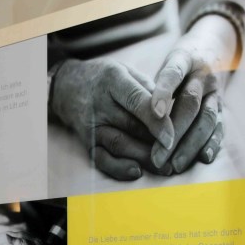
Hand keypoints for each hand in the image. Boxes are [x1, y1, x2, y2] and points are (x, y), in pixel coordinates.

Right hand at [50, 58, 171, 179]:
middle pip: (130, 126)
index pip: (137, 101)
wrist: (67, 86)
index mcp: (114, 79)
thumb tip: (173, 114)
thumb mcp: (127, 72)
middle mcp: (100, 102)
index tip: (172, 138)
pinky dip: (118, 168)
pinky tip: (136, 172)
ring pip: (118, 144)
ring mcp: (91, 123)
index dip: (155, 121)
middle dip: (155, 144)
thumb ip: (149, 90)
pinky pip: (101, 158)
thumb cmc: (107, 79)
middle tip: (177, 157)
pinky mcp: (86, 140)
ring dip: (142, 158)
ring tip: (163, 169)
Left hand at [149, 14, 237, 174]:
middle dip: (174, 132)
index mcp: (184, 58)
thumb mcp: (162, 65)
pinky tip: (203, 158)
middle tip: (157, 158)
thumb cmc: (176, 63)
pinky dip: (212, 143)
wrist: (212, 47)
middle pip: (190, 103)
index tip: (154, 114)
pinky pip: (219, 126)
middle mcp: (203, 75)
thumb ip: (151, 86)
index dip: (164, 93)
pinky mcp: (222, 106)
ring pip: (206, 118)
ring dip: (190, 143)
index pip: (173, 73)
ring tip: (175, 164)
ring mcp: (215, 91)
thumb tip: (131, 116)